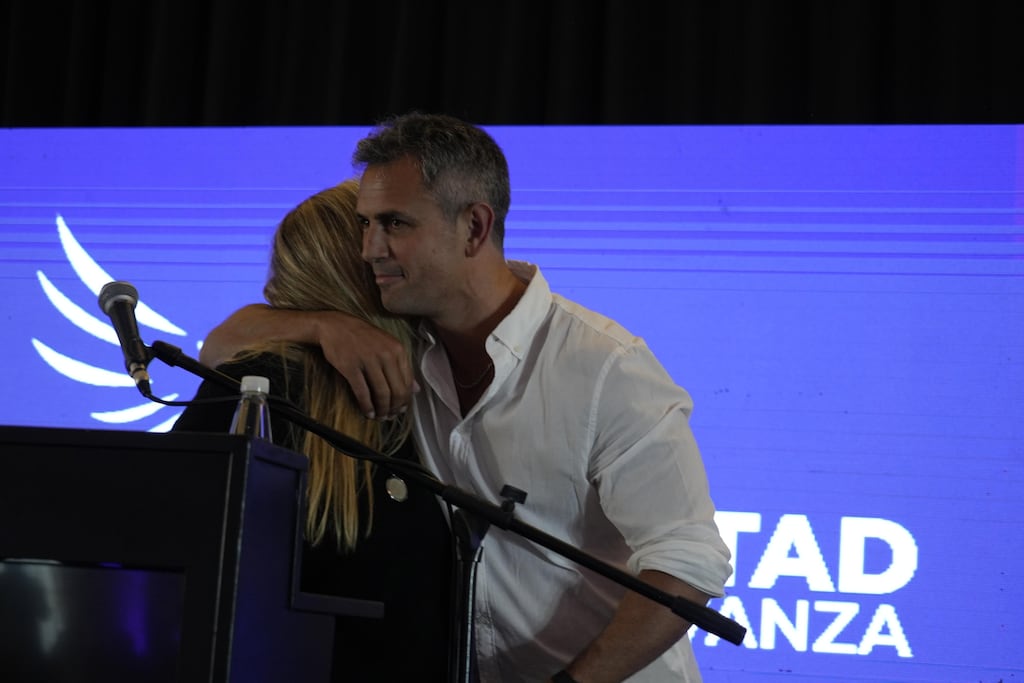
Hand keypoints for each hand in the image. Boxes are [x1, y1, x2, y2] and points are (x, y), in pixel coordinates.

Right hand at [199, 304, 415, 418]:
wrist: (333, 325)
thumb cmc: (361, 337)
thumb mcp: (385, 346)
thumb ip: (401, 367)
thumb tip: (417, 389)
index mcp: (397, 349)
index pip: (407, 381)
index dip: (405, 400)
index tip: (401, 409)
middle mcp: (385, 354)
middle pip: (395, 390)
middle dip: (394, 408)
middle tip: (390, 417)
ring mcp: (368, 360)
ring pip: (381, 393)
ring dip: (381, 409)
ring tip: (378, 416)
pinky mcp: (350, 367)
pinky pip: (363, 392)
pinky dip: (367, 406)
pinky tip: (367, 412)